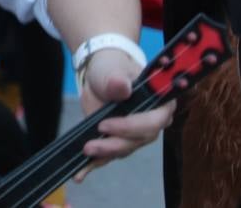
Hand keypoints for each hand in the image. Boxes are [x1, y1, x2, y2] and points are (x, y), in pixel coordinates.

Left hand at [74, 48, 174, 182]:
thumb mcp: (112, 69)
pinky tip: (80, 172)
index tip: (105, 124)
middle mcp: (152, 123)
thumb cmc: (113, 69)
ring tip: (85, 151)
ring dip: (104, 154)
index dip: (131, 126)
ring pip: (124, 150)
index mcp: (160, 103)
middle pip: (138, 140)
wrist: (101, 74)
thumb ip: (116, 79)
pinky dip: (95, 165)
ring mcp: (135, 135)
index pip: (153, 122)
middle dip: (114, 144)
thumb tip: (120, 85)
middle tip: (90, 145)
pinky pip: (109, 156)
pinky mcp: (119, 142)